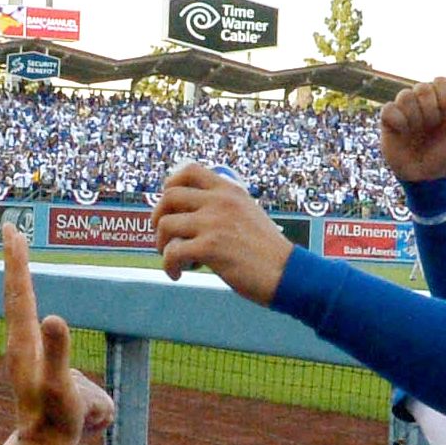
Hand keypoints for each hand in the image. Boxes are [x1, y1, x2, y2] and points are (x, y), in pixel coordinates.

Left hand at [0, 225, 110, 444]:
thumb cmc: (56, 419)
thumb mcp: (62, 385)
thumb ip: (58, 353)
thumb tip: (54, 317)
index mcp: (25, 342)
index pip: (20, 291)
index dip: (16, 259)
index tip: (12, 231)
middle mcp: (19, 341)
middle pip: (14, 291)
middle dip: (13, 258)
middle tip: (10, 229)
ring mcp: (22, 350)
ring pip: (18, 304)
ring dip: (18, 275)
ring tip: (16, 252)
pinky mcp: (30, 360)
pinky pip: (27, 320)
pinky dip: (25, 298)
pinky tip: (29, 297)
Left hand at [154, 166, 295, 304]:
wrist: (287, 273)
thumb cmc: (267, 250)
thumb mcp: (248, 213)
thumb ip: (223, 207)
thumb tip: (189, 213)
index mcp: (229, 190)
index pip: (189, 170)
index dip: (170, 185)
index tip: (169, 205)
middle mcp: (220, 202)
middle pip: (169, 196)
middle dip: (158, 218)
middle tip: (164, 238)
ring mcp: (214, 223)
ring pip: (166, 225)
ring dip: (162, 245)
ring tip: (176, 260)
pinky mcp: (210, 248)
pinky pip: (172, 252)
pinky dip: (169, 266)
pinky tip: (178, 274)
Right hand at [381, 75, 445, 187]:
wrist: (425, 178)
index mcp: (441, 103)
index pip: (441, 81)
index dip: (444, 95)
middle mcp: (422, 104)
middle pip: (422, 87)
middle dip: (429, 108)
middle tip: (431, 126)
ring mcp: (405, 111)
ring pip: (405, 95)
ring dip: (414, 115)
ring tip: (416, 131)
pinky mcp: (389, 122)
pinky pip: (388, 108)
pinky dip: (397, 120)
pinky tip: (403, 132)